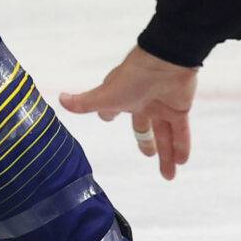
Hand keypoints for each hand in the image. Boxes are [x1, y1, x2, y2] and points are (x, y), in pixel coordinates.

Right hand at [59, 47, 200, 179]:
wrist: (166, 63)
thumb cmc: (132, 78)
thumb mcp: (105, 95)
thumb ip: (84, 102)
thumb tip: (59, 98)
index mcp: (122, 97)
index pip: (113, 108)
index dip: (109, 114)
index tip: (107, 119)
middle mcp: (142, 102)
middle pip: (143, 127)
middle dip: (145, 142)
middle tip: (147, 155)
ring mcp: (161, 106)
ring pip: (164, 135)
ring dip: (166, 155)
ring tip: (169, 176)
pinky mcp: (179, 109)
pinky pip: (180, 132)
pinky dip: (181, 147)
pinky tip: (181, 163)